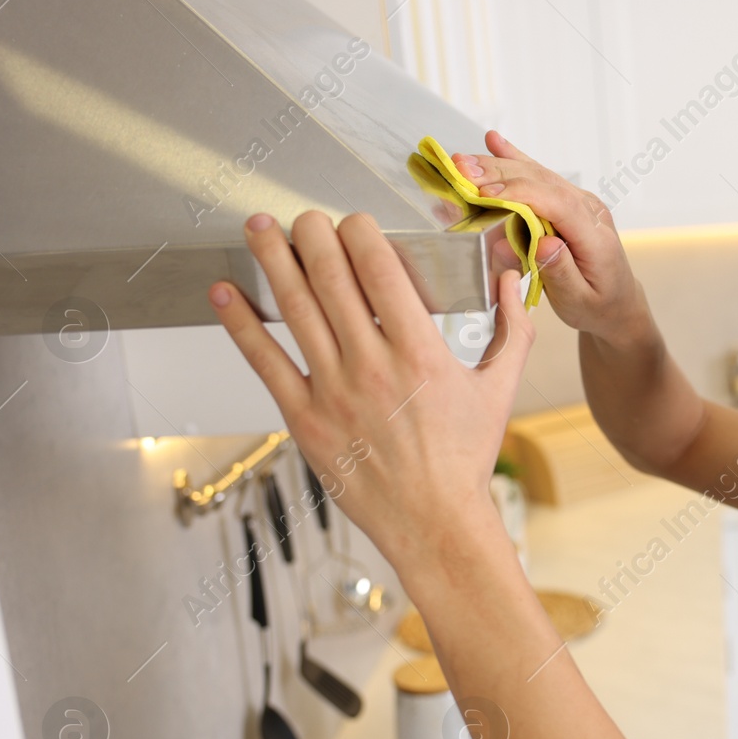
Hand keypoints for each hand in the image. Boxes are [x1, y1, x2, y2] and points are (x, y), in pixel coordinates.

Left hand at [208, 211, 531, 595]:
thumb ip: (512, 329)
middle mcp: (372, 366)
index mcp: (420, 352)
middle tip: (304, 216)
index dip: (360, 232)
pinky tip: (225, 293)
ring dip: (272, 259)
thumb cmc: (464, 460)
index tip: (354, 221)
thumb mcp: (500, 390)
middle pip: (331, 277)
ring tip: (258, 228)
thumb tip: (511, 278)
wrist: (434, 522)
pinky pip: (264, 361)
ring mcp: (333, 392)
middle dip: (312, 233)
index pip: (380, 268)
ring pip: (295, 308)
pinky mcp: (305, 419)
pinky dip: (241, 323)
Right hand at [453, 130, 646, 339]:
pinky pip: (538, 177)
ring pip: (537, 175)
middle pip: (543, 182)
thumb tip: (545, 244)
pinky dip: (514, 159)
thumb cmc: (596, 306)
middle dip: (500, 174)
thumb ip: (562, 272)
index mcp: (595, 236)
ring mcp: (579, 202)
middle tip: (461, 170)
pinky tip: (494, 142)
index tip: (485, 193)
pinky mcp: (566, 201)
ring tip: (462, 162)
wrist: (616, 302)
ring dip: (498, 166)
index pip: (558, 204)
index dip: (521, 194)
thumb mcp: (579, 301)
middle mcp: (589, 210)